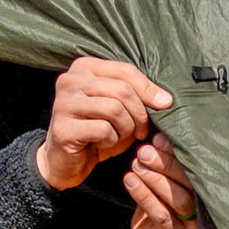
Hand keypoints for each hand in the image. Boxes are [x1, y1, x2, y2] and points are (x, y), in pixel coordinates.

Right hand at [33, 56, 169, 190]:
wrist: (65, 161)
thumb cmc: (97, 131)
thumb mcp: (119, 107)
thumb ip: (137, 95)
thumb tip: (166, 100)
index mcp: (84, 67)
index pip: (125, 70)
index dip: (149, 88)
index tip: (165, 104)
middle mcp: (70, 80)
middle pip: (122, 90)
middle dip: (139, 114)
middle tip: (141, 130)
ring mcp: (64, 103)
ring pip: (114, 109)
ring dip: (126, 128)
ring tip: (120, 136)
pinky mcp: (63, 128)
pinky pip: (104, 130)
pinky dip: (111, 141)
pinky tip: (103, 144)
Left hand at [124, 132, 199, 228]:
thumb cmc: (160, 197)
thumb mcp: (164, 176)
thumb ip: (165, 158)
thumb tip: (159, 136)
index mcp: (205, 185)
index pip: (196, 166)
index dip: (176, 152)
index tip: (158, 139)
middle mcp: (205, 204)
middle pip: (189, 182)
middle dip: (166, 164)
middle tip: (144, 152)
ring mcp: (192, 222)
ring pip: (177, 198)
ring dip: (154, 179)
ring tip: (136, 165)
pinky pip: (160, 214)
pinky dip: (144, 196)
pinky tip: (130, 181)